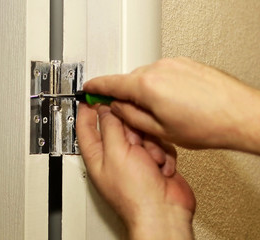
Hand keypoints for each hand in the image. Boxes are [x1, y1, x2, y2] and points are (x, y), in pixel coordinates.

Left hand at [76, 103, 194, 239]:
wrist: (165, 212)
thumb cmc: (137, 194)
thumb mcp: (117, 152)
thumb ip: (110, 127)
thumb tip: (105, 109)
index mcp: (98, 155)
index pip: (86, 127)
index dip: (87, 109)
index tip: (90, 94)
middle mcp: (115, 155)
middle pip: (120, 125)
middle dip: (132, 129)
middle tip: (137, 137)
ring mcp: (136, 158)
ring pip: (143, 132)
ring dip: (151, 145)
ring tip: (151, 161)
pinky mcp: (154, 161)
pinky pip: (159, 143)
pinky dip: (163, 154)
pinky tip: (161, 168)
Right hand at [83, 57, 259, 153]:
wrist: (240, 114)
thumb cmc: (207, 125)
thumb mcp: (159, 130)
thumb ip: (131, 116)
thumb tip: (117, 108)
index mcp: (147, 85)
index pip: (110, 83)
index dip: (95, 87)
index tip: (88, 88)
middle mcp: (159, 68)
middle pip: (130, 80)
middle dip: (127, 95)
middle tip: (134, 114)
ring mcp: (174, 63)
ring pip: (147, 77)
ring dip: (146, 92)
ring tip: (164, 112)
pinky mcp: (186, 63)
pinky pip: (163, 73)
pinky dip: (161, 85)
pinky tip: (175, 102)